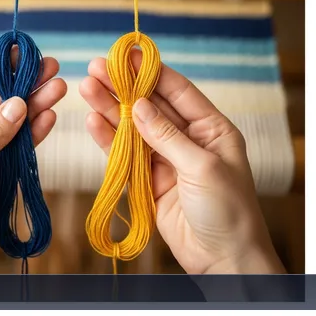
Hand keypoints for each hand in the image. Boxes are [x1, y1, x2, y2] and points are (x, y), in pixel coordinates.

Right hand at [80, 52, 284, 273]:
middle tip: (96, 68)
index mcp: (212, 128)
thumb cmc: (229, 211)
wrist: (223, 260)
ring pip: (134, 129)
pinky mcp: (149, 181)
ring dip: (111, 110)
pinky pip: (126, 156)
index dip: (152, 72)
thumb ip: (167, 136)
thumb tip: (140, 106)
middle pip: (151, 107)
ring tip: (86, 88)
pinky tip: (93, 121)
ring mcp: (166, 160)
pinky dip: (109, 140)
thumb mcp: (202, 167)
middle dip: (124, 88)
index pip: (178, 91)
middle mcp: (188, 140)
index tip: (127, 55)